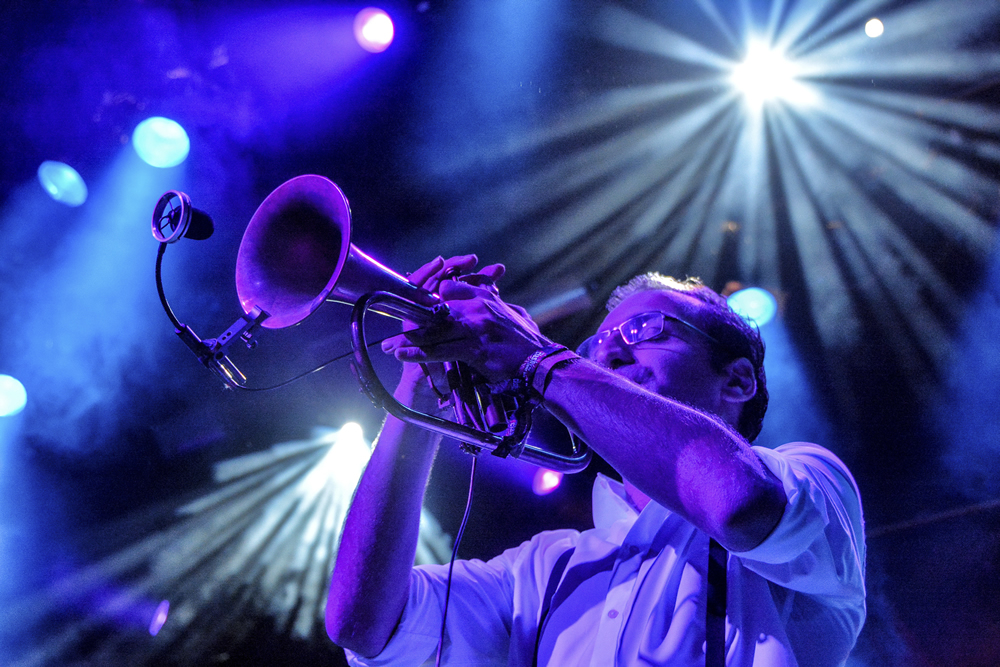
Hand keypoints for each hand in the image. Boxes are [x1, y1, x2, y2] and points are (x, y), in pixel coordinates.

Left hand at [383, 271, 549, 383]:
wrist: (540, 362)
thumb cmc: (524, 341)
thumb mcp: (510, 311)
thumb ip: (492, 299)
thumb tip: (486, 286)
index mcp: (484, 296)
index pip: (447, 287)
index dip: (427, 296)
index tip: (411, 304)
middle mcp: (477, 307)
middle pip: (436, 310)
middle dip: (413, 319)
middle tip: (394, 329)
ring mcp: (475, 327)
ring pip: (434, 331)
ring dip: (410, 339)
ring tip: (391, 346)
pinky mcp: (474, 347)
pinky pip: (440, 349)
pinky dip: (419, 353)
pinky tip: (404, 355)